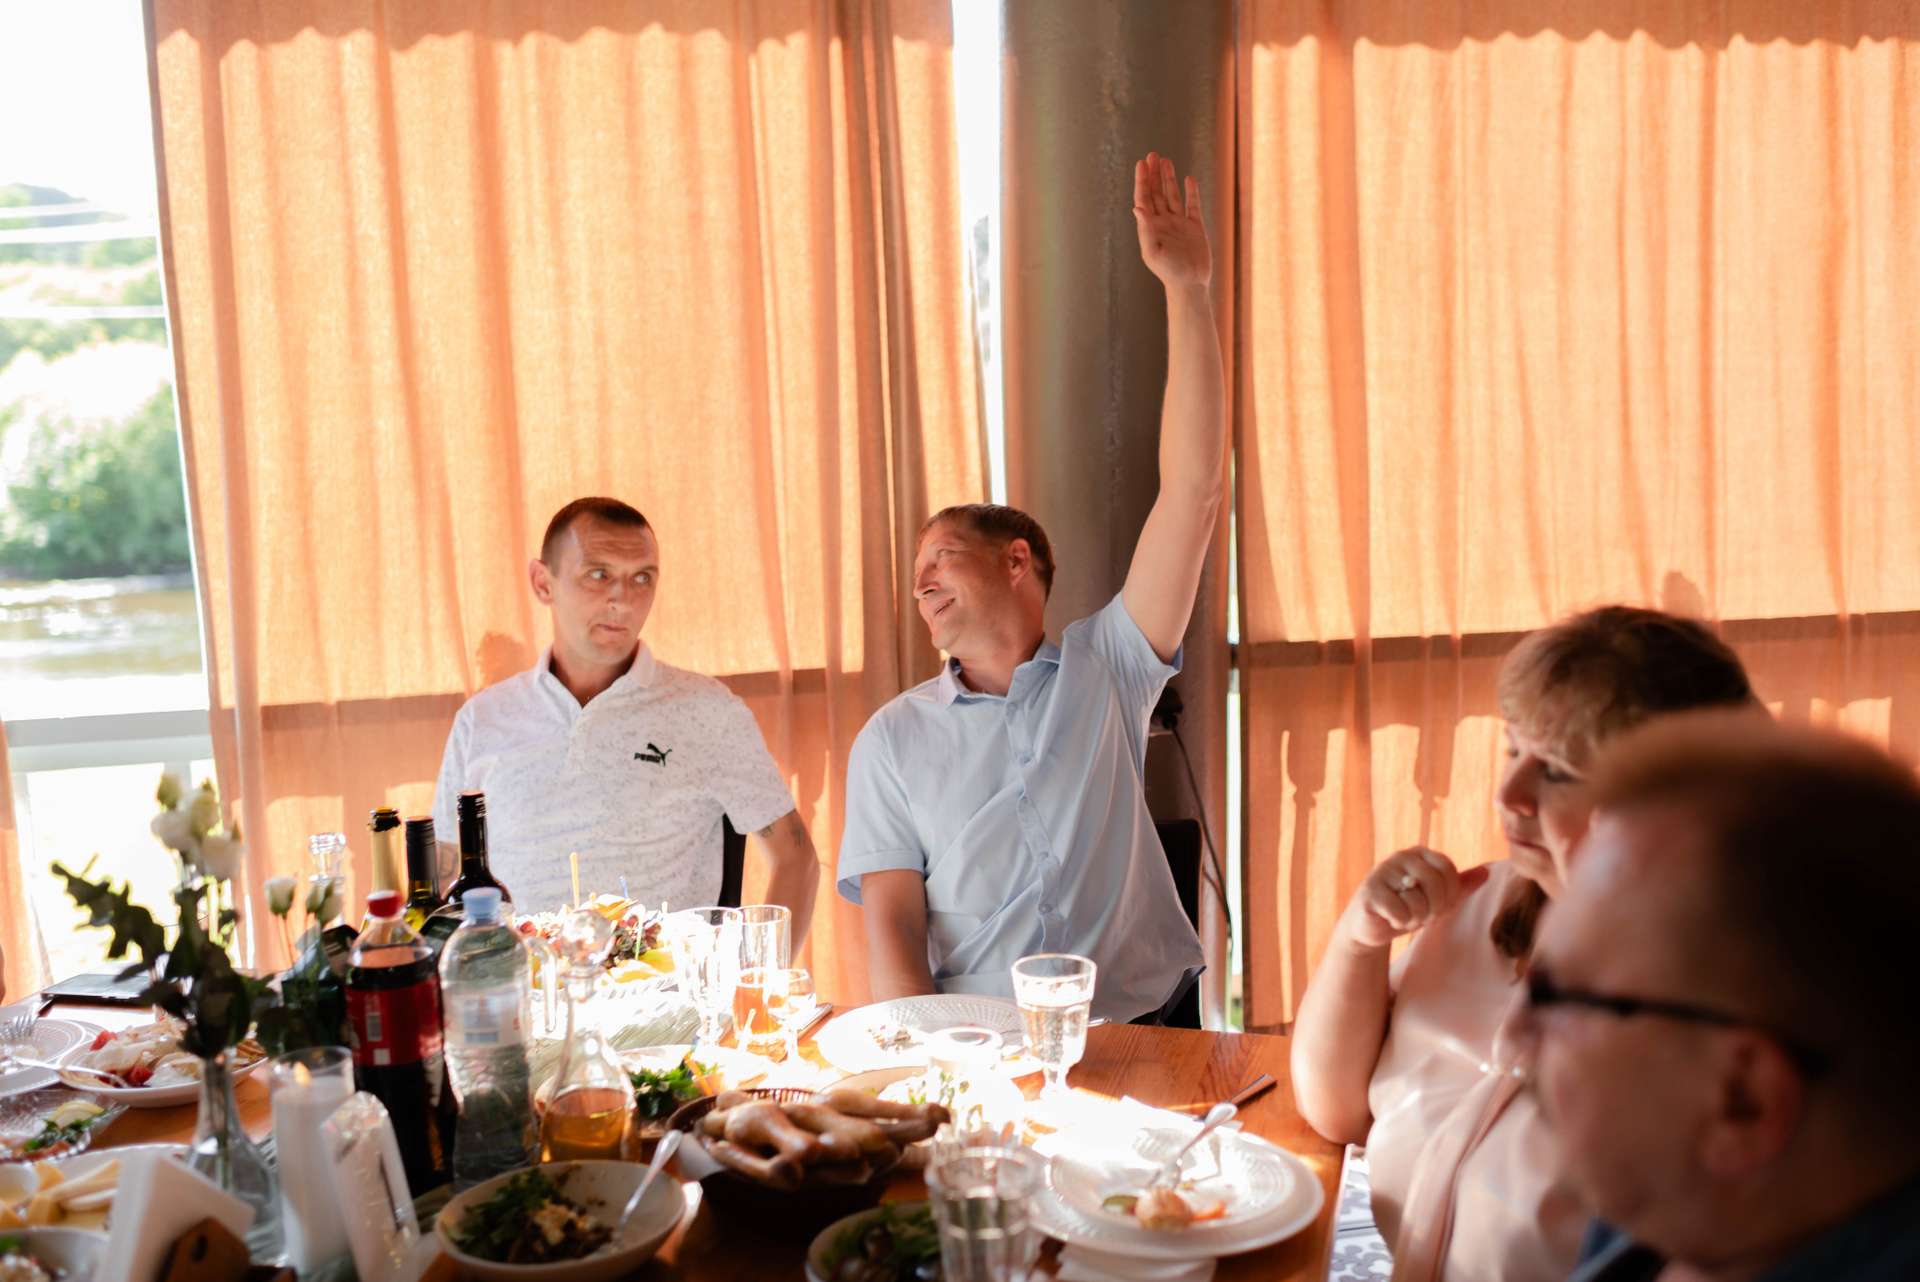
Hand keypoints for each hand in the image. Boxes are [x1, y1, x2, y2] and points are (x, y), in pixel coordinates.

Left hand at [1133, 153, 1211, 288]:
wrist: (1190, 285)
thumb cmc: (1169, 272)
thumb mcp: (1153, 252)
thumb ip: (1145, 230)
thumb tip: (1137, 207)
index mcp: (1150, 227)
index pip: (1144, 199)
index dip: (1142, 181)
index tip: (1141, 164)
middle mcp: (1163, 222)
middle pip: (1157, 193)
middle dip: (1153, 174)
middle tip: (1152, 155)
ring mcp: (1179, 223)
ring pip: (1173, 195)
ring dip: (1169, 178)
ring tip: (1165, 160)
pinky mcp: (1195, 227)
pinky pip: (1192, 205)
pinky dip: (1191, 192)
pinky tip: (1189, 179)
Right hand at [1341, 848, 1490, 949]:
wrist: (1372, 926)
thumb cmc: (1408, 907)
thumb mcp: (1437, 898)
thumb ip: (1460, 886)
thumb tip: (1487, 873)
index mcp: (1420, 854)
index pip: (1447, 867)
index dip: (1451, 893)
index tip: (1444, 907)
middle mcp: (1400, 857)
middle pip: (1434, 882)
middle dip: (1435, 908)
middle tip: (1427, 917)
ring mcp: (1382, 871)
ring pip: (1417, 899)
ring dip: (1417, 919)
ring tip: (1408, 918)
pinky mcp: (1370, 891)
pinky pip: (1399, 911)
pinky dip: (1400, 922)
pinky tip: (1392, 919)